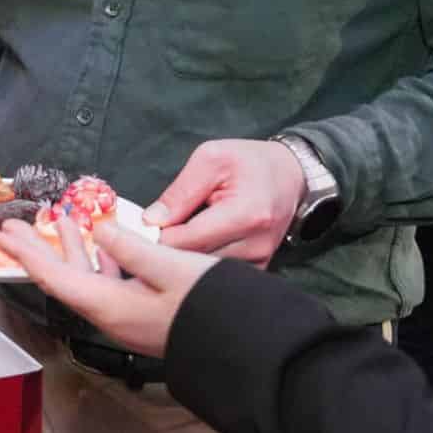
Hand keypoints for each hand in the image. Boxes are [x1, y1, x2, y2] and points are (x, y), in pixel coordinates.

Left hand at [0, 216, 221, 358]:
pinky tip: (103, 242)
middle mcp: (111, 314)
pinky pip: (109, 281)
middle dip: (39, 250)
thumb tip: (98, 229)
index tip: (3, 235)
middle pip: (63, 278)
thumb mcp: (171, 268)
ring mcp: (127, 315)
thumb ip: (130, 247)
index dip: (27, 254)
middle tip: (14, 227)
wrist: (242, 346)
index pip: (55, 277)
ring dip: (70, 249)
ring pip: (86, 278)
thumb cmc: (208, 306)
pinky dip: (99, 257)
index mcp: (110, 306)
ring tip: (59, 221)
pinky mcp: (143, 312)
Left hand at [144, 139, 307, 264]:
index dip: (157, 237)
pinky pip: (217, 273)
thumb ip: (180, 192)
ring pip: (203, 272)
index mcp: (245, 214)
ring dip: (184, 259)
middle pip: (193, 262)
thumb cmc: (250, 162)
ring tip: (173, 237)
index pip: (187, 241)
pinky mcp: (259, 268)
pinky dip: (202, 263)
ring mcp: (260, 261)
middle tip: (151, 234)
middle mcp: (256, 245)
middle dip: (167, 250)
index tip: (141, 229)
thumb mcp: (211, 159)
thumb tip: (150, 221)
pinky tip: (194, 247)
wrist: (292, 175)